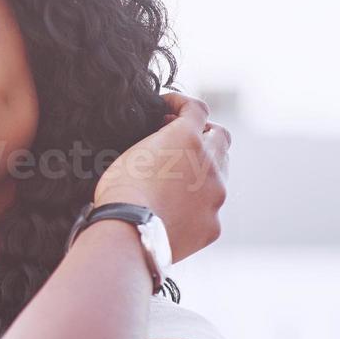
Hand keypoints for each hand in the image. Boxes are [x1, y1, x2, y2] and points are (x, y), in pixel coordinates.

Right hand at [91, 90, 230, 263]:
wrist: (127, 233)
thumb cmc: (119, 191)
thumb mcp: (131, 151)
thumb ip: (158, 140)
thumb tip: (165, 137)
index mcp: (187, 139)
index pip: (196, 108)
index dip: (181, 104)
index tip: (169, 109)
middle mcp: (209, 164)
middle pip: (220, 139)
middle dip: (203, 137)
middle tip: (181, 145)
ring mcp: (215, 196)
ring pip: (219, 176)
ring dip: (202, 173)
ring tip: (175, 184)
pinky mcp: (212, 225)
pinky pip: (209, 210)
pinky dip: (195, 208)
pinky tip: (174, 214)